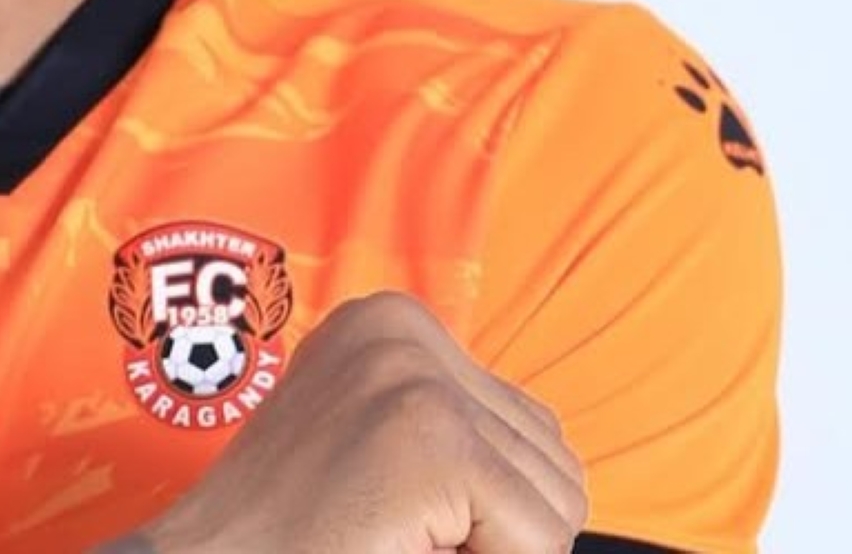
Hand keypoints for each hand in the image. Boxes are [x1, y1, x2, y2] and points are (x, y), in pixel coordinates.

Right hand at [135, 292, 587, 553]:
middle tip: (386, 531)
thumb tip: (563, 483)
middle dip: (493, 529)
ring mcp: (414, 377)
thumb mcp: (371, 446)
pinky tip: (394, 547)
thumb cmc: (287, 538)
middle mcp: (402, 326)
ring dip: (488, 550)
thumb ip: (452, 429)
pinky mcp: (430, 438)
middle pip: (556, 463)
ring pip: (559, 504)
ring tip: (387, 535)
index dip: (480, 509)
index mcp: (390, 320)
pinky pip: (540, 540)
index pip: (531, 432)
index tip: (382, 506)